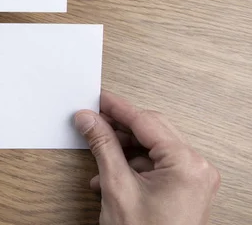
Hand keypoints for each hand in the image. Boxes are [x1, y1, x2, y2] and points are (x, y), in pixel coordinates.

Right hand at [75, 91, 219, 224]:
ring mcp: (193, 178)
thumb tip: (89, 120)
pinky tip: (109, 173)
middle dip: (119, 128)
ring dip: (123, 149)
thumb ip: (102, 146)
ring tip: (98, 154)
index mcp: (186, 164)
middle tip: (92, 120)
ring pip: (151, 147)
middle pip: (151, 131)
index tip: (97, 98)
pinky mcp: (185, 187)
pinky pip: (156, 163)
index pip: (146, 121)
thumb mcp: (117, 186)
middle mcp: (196, 168)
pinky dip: (132, 164)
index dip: (117, 108)